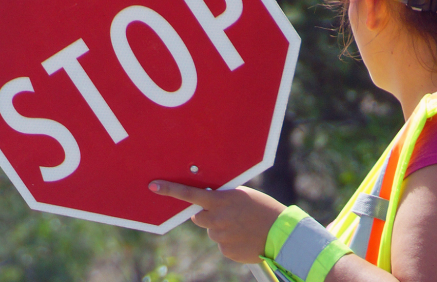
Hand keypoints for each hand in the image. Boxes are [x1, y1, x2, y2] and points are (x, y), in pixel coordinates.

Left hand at [148, 180, 285, 263]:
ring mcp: (220, 237)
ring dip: (222, 229)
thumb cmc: (264, 210)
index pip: (190, 194)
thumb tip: (209, 201)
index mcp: (221, 201)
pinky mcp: (226, 251)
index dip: (170, 190)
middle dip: (207, 215)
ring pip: (212, 232)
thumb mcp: (243, 196)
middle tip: (226, 214)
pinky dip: (230, 241)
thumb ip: (222, 198)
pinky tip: (245, 238)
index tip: (154, 186)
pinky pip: (222, 245)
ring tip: (243, 227)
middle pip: (198, 217)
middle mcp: (217, 219)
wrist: (282, 235)